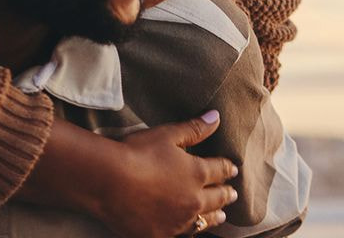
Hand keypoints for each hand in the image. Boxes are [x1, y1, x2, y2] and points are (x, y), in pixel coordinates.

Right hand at [96, 111, 237, 237]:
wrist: (109, 182)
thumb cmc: (137, 153)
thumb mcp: (168, 134)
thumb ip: (195, 129)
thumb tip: (216, 117)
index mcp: (197, 172)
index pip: (219, 170)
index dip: (227, 168)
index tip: (233, 169)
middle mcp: (193, 200)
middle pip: (217, 198)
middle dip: (226, 194)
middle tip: (233, 194)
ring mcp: (178, 221)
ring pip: (204, 221)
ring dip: (214, 217)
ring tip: (220, 216)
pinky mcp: (161, 235)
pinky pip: (181, 235)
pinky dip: (190, 231)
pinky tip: (190, 230)